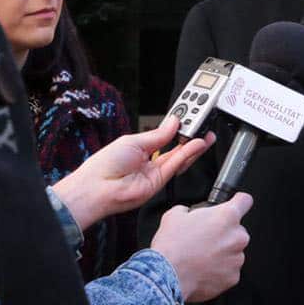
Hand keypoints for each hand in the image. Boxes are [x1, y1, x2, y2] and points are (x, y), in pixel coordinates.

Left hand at [52, 118, 213, 231]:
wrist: (98, 187)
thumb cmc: (105, 164)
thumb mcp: (133, 141)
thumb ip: (158, 135)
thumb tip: (173, 122)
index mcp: (140, 148)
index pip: (164, 136)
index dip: (178, 127)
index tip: (189, 116)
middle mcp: (149, 160)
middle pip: (175, 146)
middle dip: (190, 135)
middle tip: (202, 123)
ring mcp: (155, 172)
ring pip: (180, 156)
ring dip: (194, 145)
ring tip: (205, 133)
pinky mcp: (160, 182)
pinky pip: (177, 165)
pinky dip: (189, 154)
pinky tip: (197, 144)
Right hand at [150, 193, 251, 302]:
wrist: (167, 276)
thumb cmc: (172, 247)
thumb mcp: (175, 214)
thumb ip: (190, 209)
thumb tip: (190, 213)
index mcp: (227, 216)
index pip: (245, 201)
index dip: (238, 201)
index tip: (236, 204)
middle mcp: (237, 237)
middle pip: (237, 230)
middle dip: (224, 233)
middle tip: (205, 238)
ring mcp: (237, 258)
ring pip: (234, 251)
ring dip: (222, 252)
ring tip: (201, 255)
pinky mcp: (233, 277)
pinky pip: (229, 270)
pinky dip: (220, 270)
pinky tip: (203, 268)